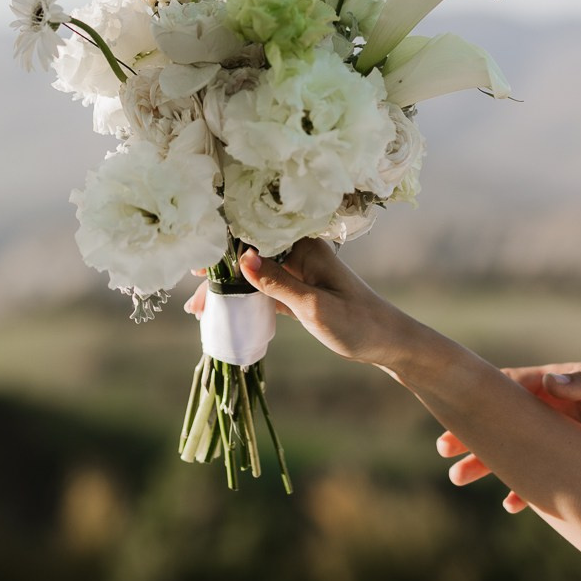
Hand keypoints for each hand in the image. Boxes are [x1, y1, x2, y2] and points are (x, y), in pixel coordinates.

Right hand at [185, 240, 408, 366]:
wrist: (387, 343)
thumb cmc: (357, 323)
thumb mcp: (313, 306)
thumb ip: (278, 283)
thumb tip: (242, 258)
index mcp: (305, 246)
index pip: (256, 236)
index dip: (223, 248)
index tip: (196, 265)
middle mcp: (300, 253)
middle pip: (249, 256)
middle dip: (219, 275)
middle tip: (193, 300)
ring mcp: (298, 273)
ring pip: (253, 275)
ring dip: (227, 290)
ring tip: (198, 311)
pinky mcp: (298, 292)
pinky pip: (263, 291)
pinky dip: (242, 301)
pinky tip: (224, 313)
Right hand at [437, 362, 580, 512]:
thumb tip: (549, 381)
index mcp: (560, 383)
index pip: (509, 387)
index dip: (480, 400)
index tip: (452, 412)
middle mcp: (555, 408)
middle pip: (503, 421)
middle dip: (473, 435)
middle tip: (444, 451)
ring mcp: (563, 436)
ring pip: (516, 450)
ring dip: (488, 463)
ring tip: (458, 478)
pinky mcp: (577, 462)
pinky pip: (542, 475)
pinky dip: (523, 489)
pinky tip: (508, 504)